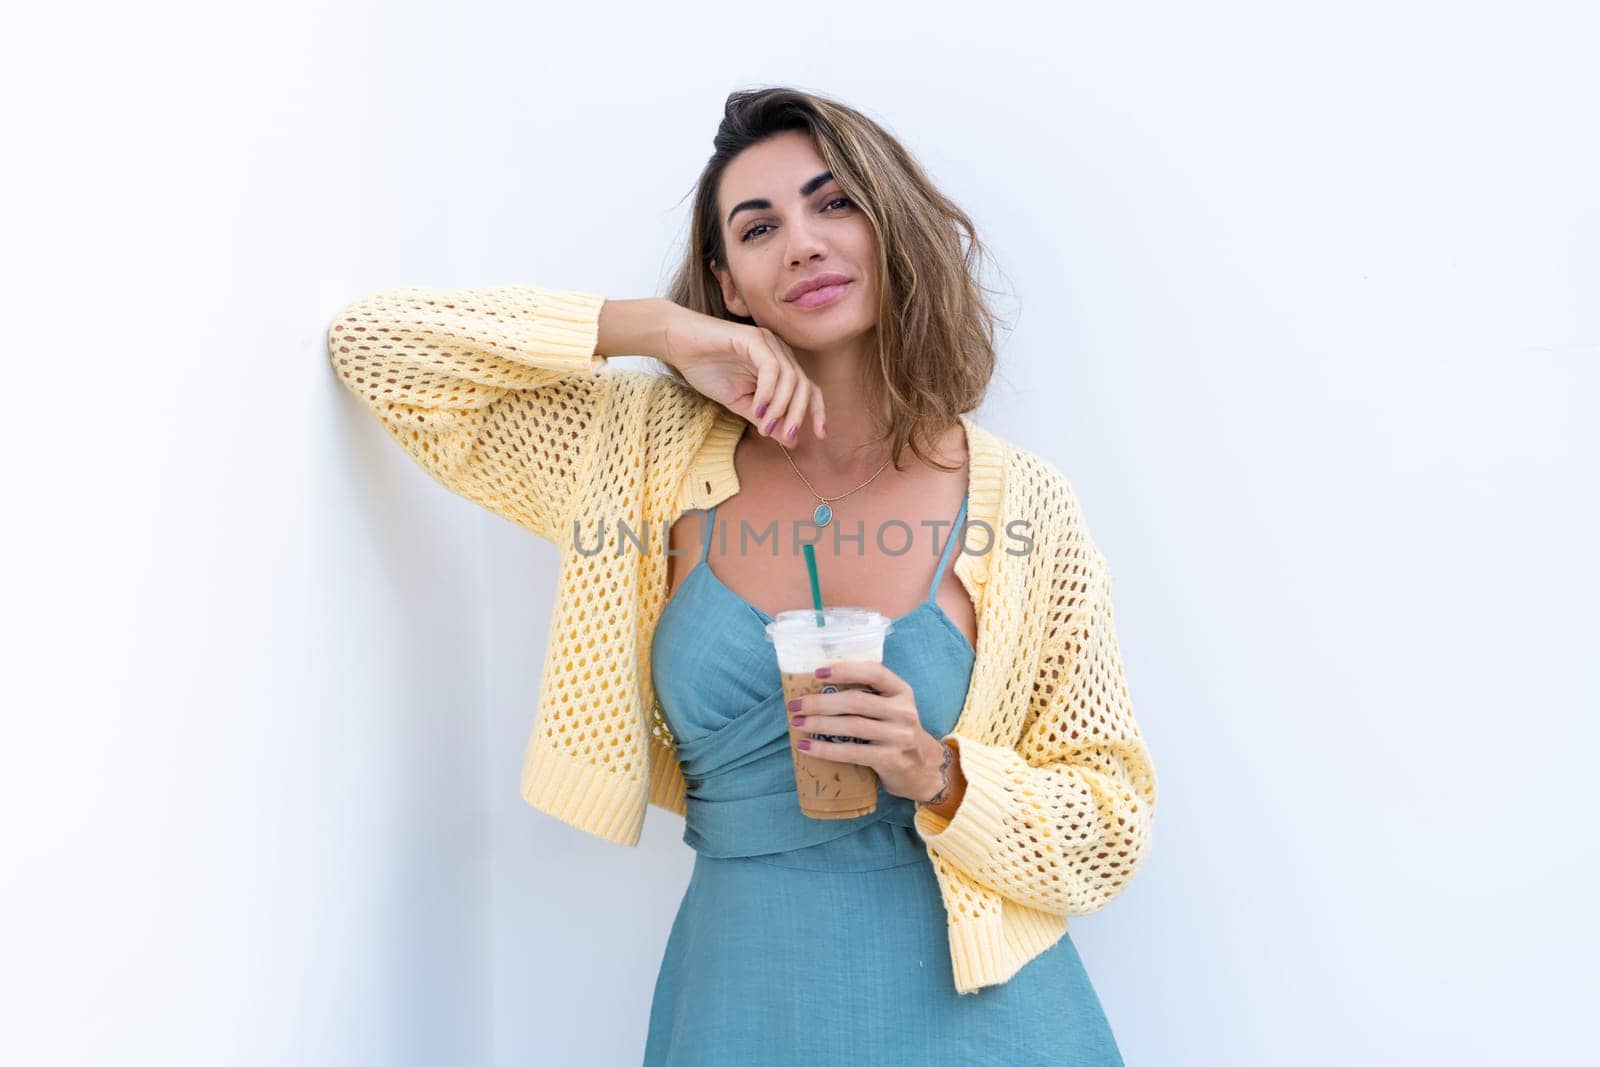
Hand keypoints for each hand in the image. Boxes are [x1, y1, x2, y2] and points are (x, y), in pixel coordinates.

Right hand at [661, 308, 826, 444]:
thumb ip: (765, 419)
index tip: (821, 436)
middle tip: (785, 436)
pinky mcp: (753, 338)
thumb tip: (791, 440)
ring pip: (790, 378)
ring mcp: (768, 343)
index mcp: (780, 366)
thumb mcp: (740, 403)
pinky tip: (757, 407)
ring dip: (781, 407)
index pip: (808, 389)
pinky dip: (768, 391)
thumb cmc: (707, 369)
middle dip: (798, 415)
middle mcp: (779, 352)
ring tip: (766, 426)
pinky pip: (771, 367)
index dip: (818, 412)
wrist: (678, 344)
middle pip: (803, 385)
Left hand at [785, 660, 950, 804]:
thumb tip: (820, 685)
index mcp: (902, 691)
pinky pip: (851, 752)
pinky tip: (806, 747)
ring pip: (852, 726)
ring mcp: (899, 736)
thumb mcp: (893, 707)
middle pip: (856, 701)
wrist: (924, 769)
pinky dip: (825, 749)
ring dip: (819, 723)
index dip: (845, 670)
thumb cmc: (897, 732)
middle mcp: (903, 711)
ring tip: (796, 722)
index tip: (817, 672)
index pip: (874, 672)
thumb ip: (870, 694)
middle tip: (795, 704)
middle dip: (821, 702)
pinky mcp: (890, 759)